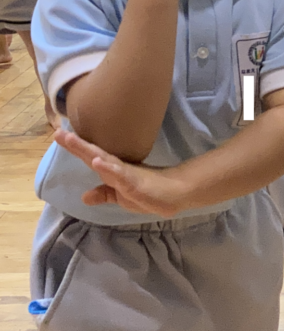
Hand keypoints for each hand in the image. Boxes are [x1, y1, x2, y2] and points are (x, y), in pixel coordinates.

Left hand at [55, 129, 186, 216]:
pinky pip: (120, 175)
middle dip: (76, 145)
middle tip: (58, 133)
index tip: (58, 135)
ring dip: (87, 151)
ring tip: (71, 141)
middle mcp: (118, 168)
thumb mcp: (122, 197)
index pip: (91, 157)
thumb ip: (105, 194)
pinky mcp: (136, 183)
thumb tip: (84, 196)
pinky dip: (108, 168)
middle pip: (93, 154)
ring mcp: (127, 174)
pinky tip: (98, 162)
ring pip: (104, 160)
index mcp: (113, 171)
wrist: (177, 194)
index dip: (75, 147)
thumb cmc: (151, 194)